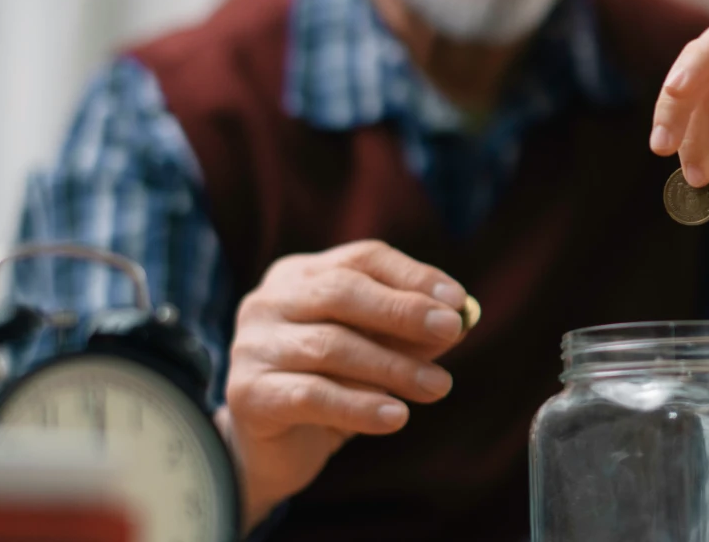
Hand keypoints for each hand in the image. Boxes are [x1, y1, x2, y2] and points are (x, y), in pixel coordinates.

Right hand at [215, 240, 480, 530]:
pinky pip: (311, 394)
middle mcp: (268, 301)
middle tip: (451, 331)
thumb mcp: (377, 352)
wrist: (274, 449)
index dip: (413, 276)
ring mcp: (251, 345)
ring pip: (331, 346)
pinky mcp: (247, 393)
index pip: (362, 259)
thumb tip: (461, 322)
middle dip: (403, 312)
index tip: (458, 301)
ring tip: (439, 386)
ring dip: (394, 366)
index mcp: (301, 275)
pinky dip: (359, 405)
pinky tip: (397, 417)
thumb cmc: (333, 385)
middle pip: (341, 293)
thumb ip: (412, 335)